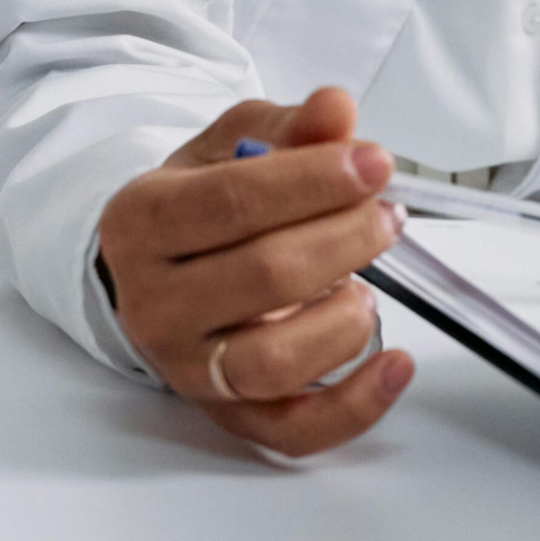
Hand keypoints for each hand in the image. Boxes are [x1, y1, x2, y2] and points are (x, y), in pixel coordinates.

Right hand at [98, 87, 412, 455]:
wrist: (161, 268)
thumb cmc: (204, 201)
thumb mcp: (234, 144)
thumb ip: (289, 127)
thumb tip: (336, 110)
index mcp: (142, 220)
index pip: (231, 202)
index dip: (313, 181)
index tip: (374, 163)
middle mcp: (153, 302)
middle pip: (262, 276)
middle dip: (343, 239)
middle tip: (387, 215)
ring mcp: (188, 366)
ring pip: (271, 362)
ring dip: (343, 321)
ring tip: (372, 286)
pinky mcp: (226, 414)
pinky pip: (292, 430)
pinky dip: (354, 407)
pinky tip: (396, 365)